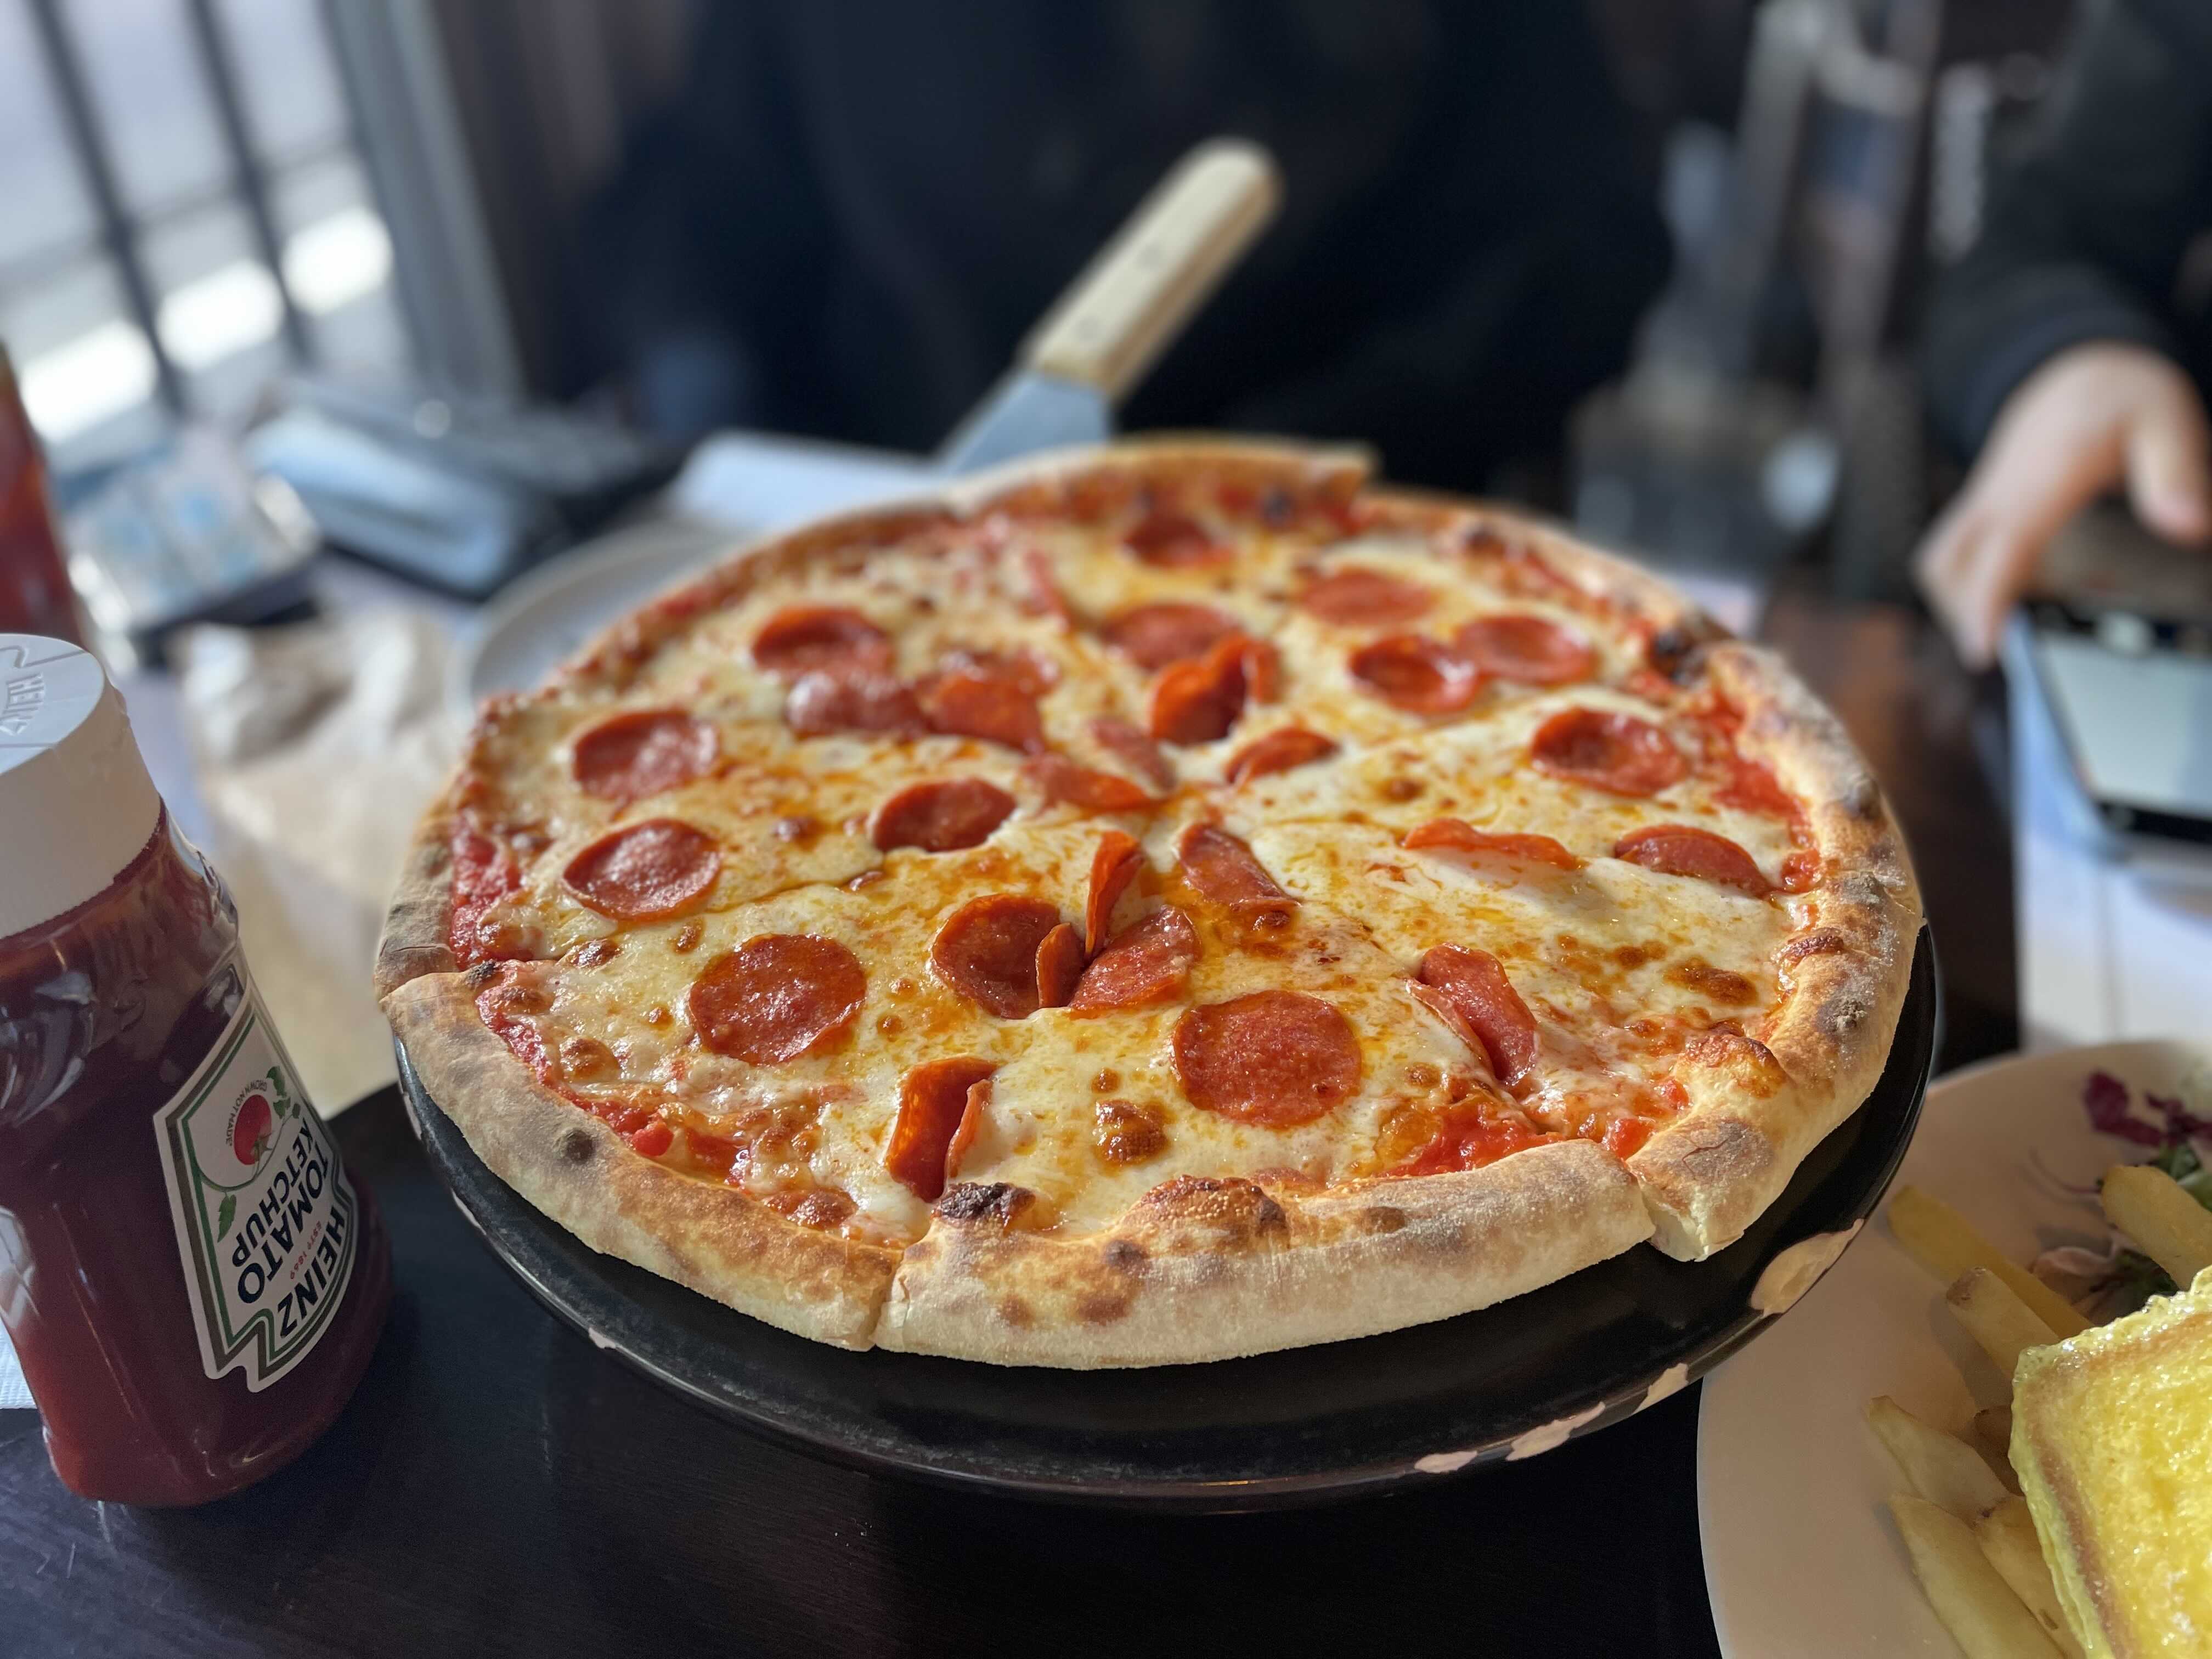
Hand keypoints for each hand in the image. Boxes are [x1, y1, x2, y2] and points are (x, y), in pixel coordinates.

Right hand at [1914, 343, 2211, 666]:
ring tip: (2020, 628)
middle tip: (2009, 653)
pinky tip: (2030, 596)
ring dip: (1962, 603)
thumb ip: (2176, 472)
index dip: (1989, 600)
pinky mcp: (1983, 514)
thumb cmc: (2121, 396)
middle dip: (1964, 614)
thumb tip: (2188, 529)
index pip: (2004, 545)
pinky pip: (1957, 559)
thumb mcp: (2166, 416)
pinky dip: (1975, 588)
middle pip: (1948, 565)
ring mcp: (1984, 504)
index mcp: (2042, 475)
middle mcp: (1999, 493)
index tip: (1984, 651)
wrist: (2076, 370)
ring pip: (1941, 565)